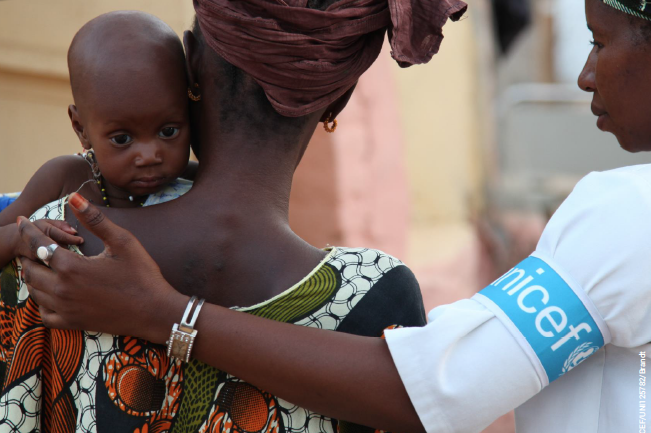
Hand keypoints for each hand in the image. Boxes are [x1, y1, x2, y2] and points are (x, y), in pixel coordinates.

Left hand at [17, 193, 186, 342]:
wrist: (154, 311)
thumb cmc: (142, 274)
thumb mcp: (123, 242)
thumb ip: (96, 220)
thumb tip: (74, 197)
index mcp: (72, 267)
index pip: (38, 244)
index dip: (29, 230)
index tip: (22, 221)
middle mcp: (62, 289)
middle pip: (31, 268)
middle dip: (30, 253)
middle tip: (37, 243)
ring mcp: (65, 308)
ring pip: (34, 290)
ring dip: (34, 274)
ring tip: (43, 263)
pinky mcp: (72, 322)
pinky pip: (44, 313)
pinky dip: (41, 300)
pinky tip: (52, 291)